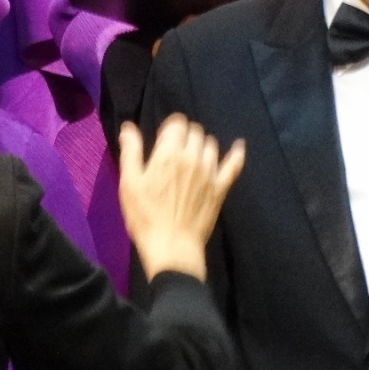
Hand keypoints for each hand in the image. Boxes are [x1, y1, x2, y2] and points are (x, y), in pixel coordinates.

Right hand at [118, 113, 244, 281]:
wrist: (171, 246)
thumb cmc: (145, 216)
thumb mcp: (129, 183)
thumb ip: (131, 152)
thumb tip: (129, 127)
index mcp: (168, 154)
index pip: (177, 124)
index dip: (170, 126)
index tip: (164, 136)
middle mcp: (192, 157)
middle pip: (195, 132)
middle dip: (185, 134)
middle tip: (176, 148)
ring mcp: (210, 172)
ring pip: (211, 145)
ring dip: (202, 145)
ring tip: (193, 155)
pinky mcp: (221, 188)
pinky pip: (234, 164)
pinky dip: (237, 153)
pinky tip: (238, 146)